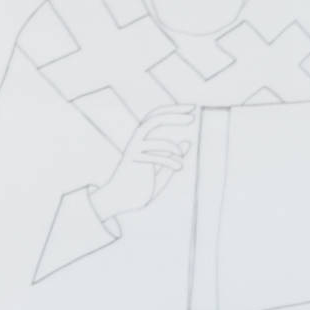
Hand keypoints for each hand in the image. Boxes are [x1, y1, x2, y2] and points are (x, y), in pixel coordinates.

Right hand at [93, 108, 194, 222]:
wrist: (118, 201)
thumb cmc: (137, 188)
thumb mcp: (160, 172)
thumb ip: (172, 157)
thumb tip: (186, 143)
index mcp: (142, 141)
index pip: (156, 118)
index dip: (172, 110)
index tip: (190, 108)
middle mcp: (136, 142)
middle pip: (154, 120)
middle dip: (173, 114)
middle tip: (192, 114)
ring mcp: (134, 151)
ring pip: (158, 142)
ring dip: (173, 149)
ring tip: (181, 160)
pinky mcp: (134, 162)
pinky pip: (156, 158)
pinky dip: (170, 162)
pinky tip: (178, 168)